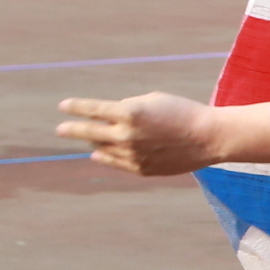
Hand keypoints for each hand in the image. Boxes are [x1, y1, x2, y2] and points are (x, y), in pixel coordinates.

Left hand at [58, 91, 249, 175]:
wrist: (209, 138)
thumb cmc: (183, 112)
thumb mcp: (153, 100)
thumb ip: (127, 109)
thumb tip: (106, 120)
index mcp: (129, 113)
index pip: (93, 109)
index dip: (75, 107)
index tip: (63, 106)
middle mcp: (126, 135)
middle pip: (89, 133)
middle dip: (72, 129)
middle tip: (60, 129)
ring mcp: (131, 155)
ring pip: (101, 149)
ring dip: (94, 142)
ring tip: (90, 139)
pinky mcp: (139, 169)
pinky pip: (115, 162)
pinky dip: (105, 156)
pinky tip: (99, 154)